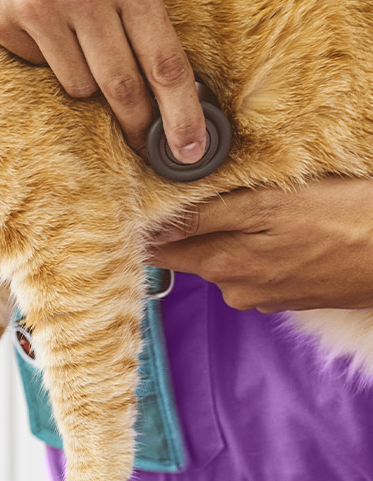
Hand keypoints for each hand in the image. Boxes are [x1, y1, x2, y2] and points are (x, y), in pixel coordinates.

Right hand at [0, 0, 206, 161]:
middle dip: (136, 121)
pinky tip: (34, 10)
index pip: (164, 62)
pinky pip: (34, 62)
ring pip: (76, 84)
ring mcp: (36, 8)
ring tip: (73, 33)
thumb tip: (151, 58)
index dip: (182, 114)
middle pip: (122, 87)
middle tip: (144, 138)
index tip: (189, 150)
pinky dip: (43, 51)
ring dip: (84, 75)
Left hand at [147, 176, 372, 311]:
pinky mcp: (290, 293)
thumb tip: (152, 228)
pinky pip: (254, 264)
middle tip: (186, 185)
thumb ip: (206, 217)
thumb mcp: (269, 205)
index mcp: (225, 266)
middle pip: (190, 252)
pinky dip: (254, 242)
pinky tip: (273, 223)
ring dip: (223, 230)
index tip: (134, 199)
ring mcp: (265, 295)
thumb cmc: (345, 219)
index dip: (144, 225)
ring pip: (223, 256)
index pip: (160, 251)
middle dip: (183, 224)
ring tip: (240, 198)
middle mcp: (238, 289)